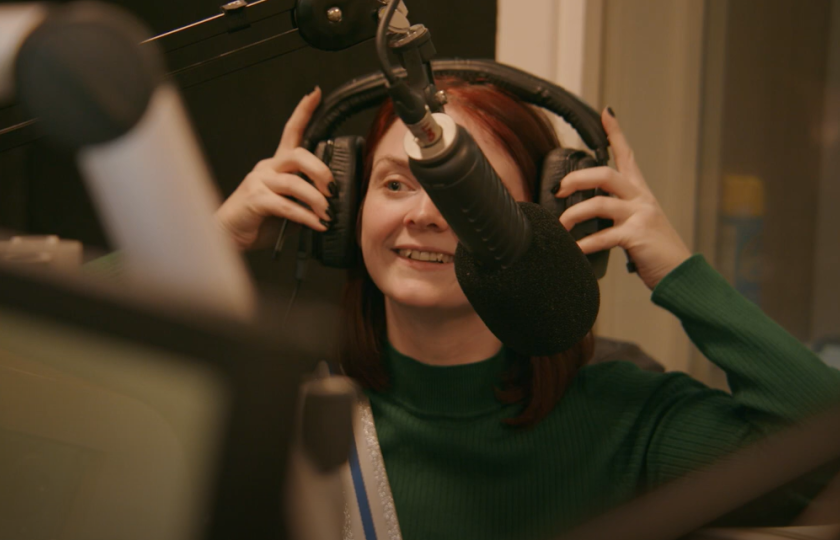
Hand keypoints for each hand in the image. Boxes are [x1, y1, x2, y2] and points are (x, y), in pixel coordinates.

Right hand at [215, 87, 334, 250]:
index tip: (315, 93)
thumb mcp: (290, 204)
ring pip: (294, 183)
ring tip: (327, 214)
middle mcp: (268, 167)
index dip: (303, 111)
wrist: (232, 234)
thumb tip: (333, 200)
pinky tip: (317, 225)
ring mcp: (259, 181)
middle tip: (333, 190)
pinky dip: (305, 216)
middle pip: (299, 155)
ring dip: (316, 200)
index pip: (291, 131)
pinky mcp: (255, 199)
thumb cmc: (261, 219)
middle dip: (321, 171)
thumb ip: (306, 197)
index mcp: (277, 164)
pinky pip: (286, 205)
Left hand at [557, 108, 690, 289]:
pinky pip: (604, 236)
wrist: (681, 274)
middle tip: (559, 190)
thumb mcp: (637, 225)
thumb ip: (616, 216)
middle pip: (606, 174)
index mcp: (640, 194)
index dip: (616, 133)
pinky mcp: (637, 236)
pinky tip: (574, 250)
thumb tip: (584, 215)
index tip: (606, 113)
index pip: (627, 156)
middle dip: (577, 178)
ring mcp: (640, 216)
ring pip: (600, 203)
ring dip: (574, 214)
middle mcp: (641, 199)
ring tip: (561, 226)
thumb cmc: (655, 252)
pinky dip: (585, 245)